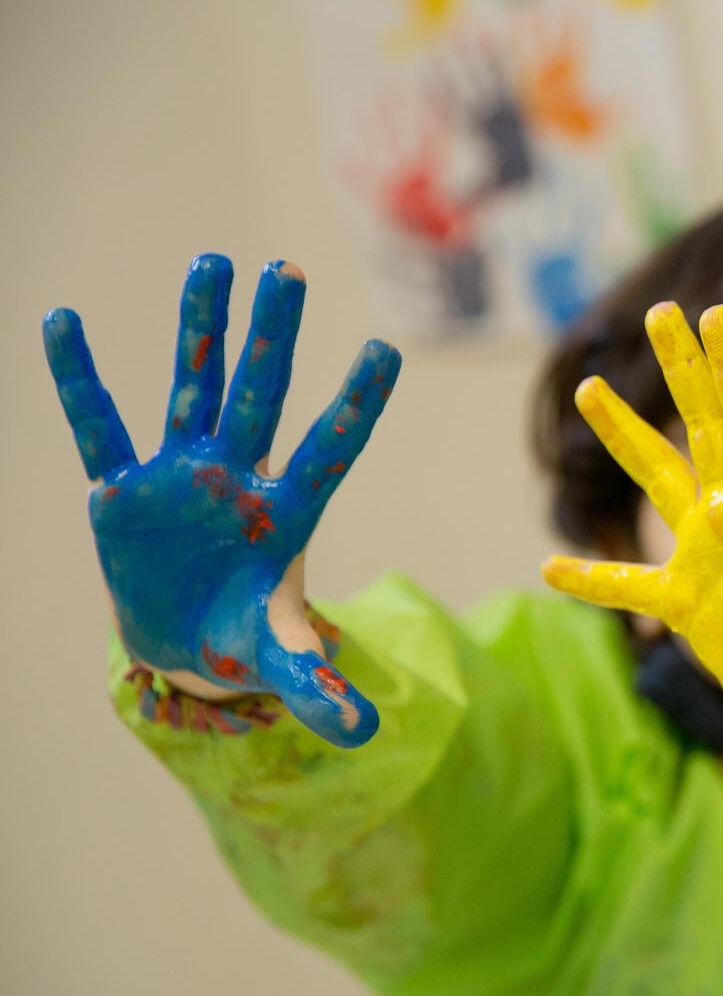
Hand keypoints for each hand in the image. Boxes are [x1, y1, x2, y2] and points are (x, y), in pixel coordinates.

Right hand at [44, 256, 401, 746]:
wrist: (184, 639)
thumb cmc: (243, 638)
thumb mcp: (282, 662)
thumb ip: (320, 690)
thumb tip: (363, 733)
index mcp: (287, 514)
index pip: (331, 451)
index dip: (356, 407)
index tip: (385, 351)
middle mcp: (238, 478)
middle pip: (261, 396)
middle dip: (272, 337)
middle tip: (287, 269)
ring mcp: (180, 474)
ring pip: (191, 387)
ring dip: (199, 329)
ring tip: (211, 262)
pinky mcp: (122, 488)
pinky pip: (99, 424)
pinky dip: (80, 378)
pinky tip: (63, 321)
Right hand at [542, 303, 722, 737]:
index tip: (715, 315)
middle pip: (704, 427)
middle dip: (683, 371)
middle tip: (660, 312)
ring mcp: (707, 555)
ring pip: (657, 480)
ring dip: (626, 435)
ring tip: (591, 387)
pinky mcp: (686, 604)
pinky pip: (628, 585)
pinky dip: (591, 579)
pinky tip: (549, 566)